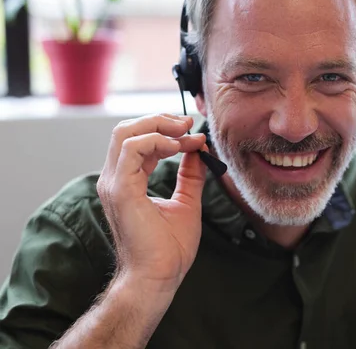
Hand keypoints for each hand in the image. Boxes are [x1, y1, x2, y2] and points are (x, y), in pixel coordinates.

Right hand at [97, 113, 206, 292]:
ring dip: (159, 126)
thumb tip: (199, 149)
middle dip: (161, 120)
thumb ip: (190, 175)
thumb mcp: (186, 201)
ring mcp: (114, 183)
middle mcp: (115, 179)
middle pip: (127, 130)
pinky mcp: (120, 190)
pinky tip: (177, 148)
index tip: (197, 135)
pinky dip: (157, 141)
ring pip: (126, 133)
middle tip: (188, 124)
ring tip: (185, 132)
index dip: (168, 132)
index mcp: (127, 181)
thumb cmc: (169, 247)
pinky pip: (132, 149)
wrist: (159, 276)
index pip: (140, 141)